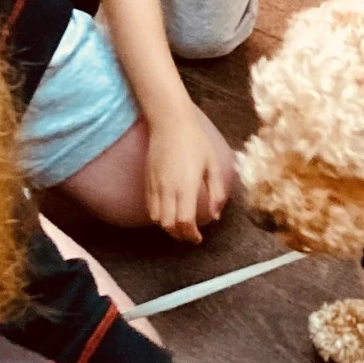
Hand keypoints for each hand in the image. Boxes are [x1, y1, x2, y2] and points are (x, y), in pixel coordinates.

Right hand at [145, 109, 232, 241]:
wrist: (169, 123)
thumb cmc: (195, 142)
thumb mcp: (212, 166)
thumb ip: (216, 192)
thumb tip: (216, 215)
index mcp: (187, 186)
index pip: (184, 221)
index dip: (191, 235)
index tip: (198, 238)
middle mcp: (168, 189)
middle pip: (168, 225)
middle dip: (179, 235)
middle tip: (190, 236)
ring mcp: (155, 185)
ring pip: (156, 218)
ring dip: (167, 227)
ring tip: (179, 227)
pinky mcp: (147, 181)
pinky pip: (150, 206)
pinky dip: (158, 216)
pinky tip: (169, 213)